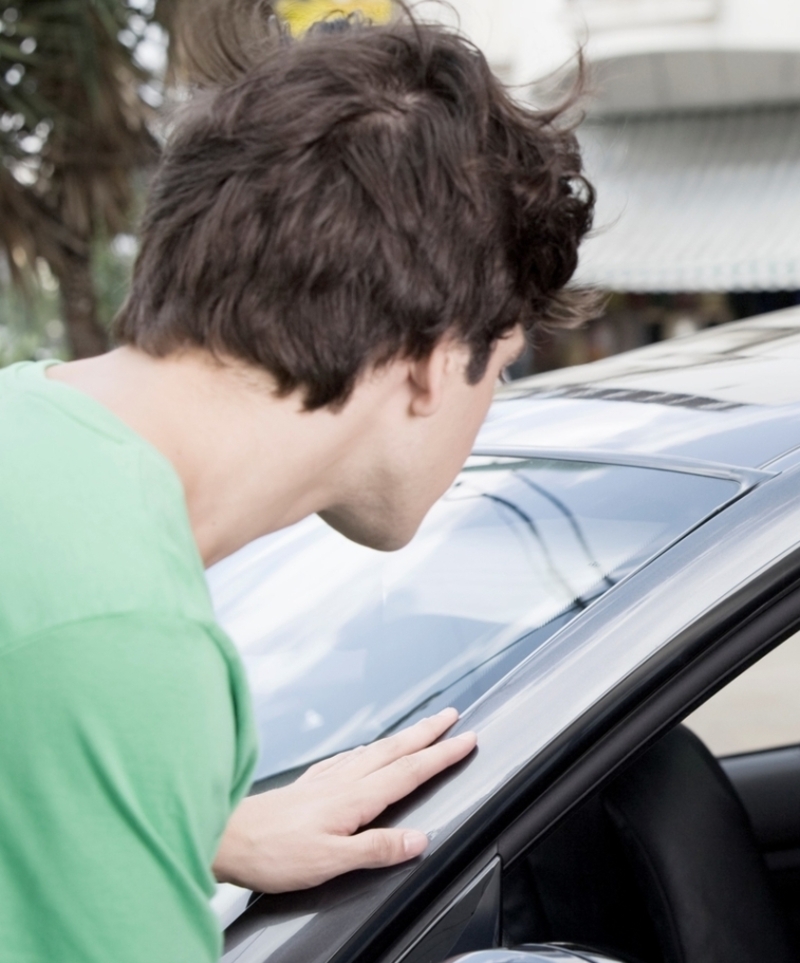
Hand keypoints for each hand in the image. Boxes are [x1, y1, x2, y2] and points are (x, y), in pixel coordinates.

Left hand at [213, 708, 476, 892]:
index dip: (441, 755)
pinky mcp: (310, 784)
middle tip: (452, 716)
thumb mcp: (331, 860)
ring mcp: (326, 778)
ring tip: (421, 729)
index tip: (466, 740)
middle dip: (427, 732)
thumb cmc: (273, 852)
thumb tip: (419, 840)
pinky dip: (369, 749)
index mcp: (354, 797)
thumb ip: (376, 848)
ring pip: (375, 750)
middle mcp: (343, 780)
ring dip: (403, 737)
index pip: (409, 771)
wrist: (227, 837)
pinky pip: (350, 757)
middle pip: (395, 750)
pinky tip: (365, 752)